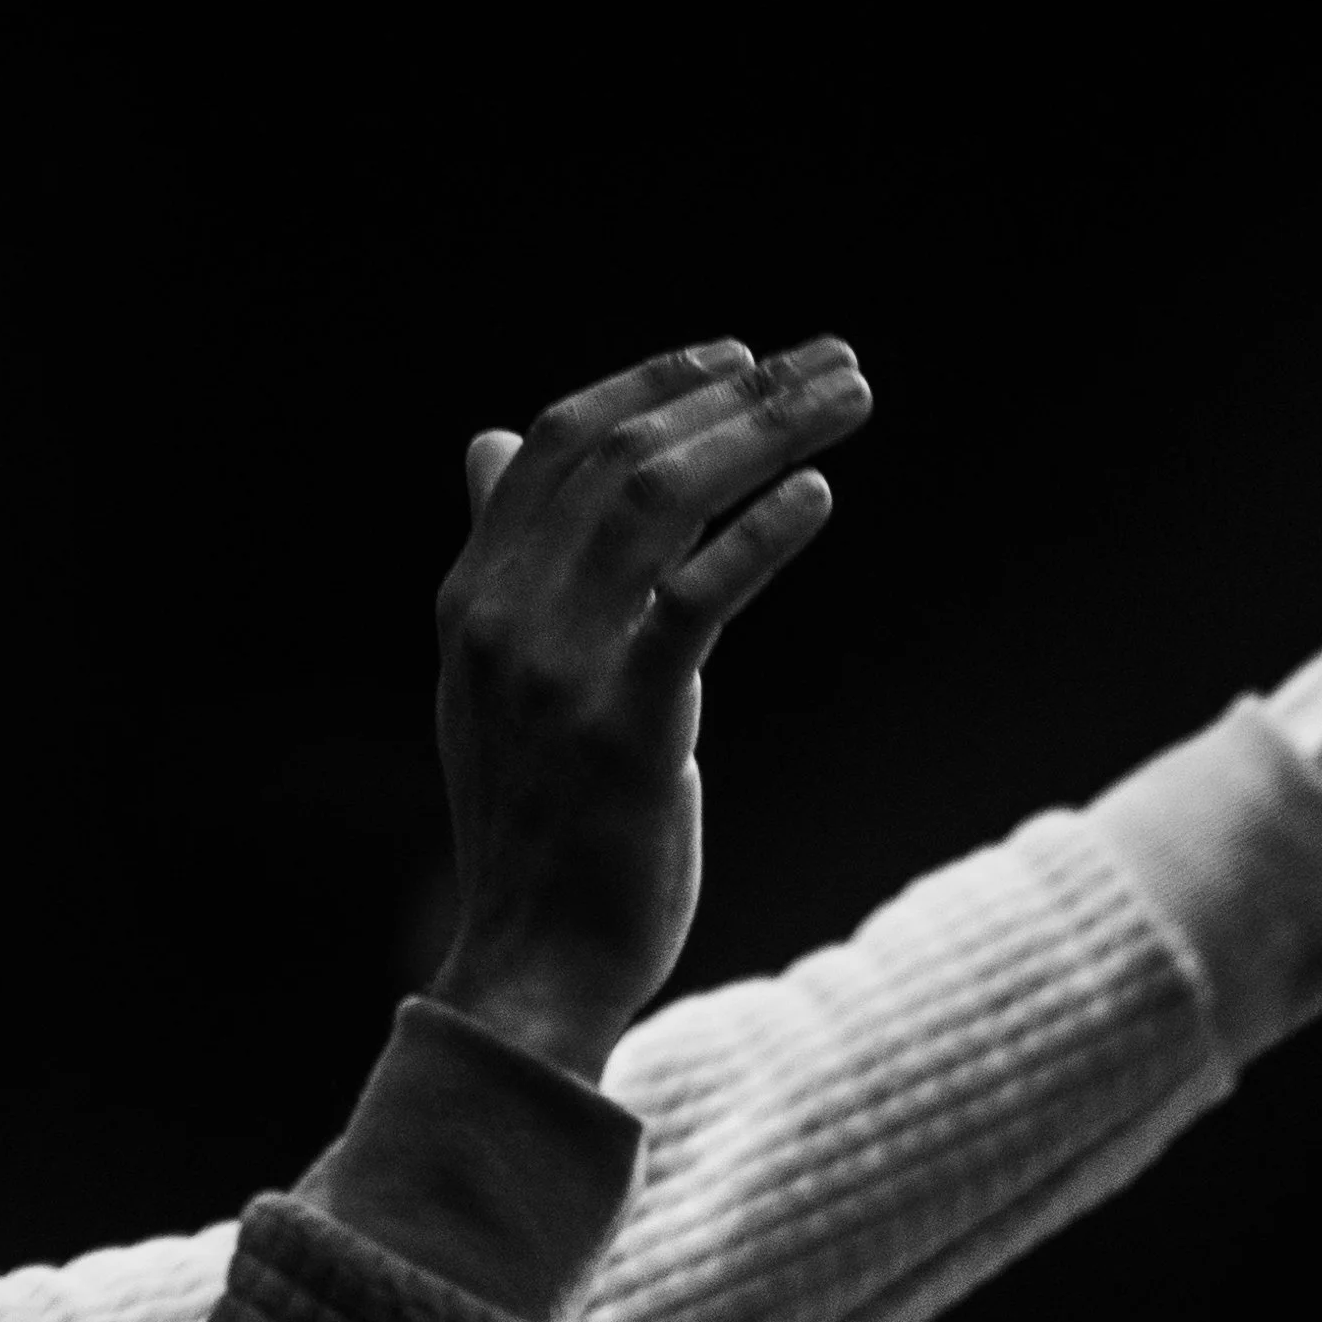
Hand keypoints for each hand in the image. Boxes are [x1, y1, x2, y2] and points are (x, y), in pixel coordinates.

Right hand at [428, 335, 871, 1079]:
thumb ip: (506, 559)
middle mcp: (502, 614)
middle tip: (833, 361)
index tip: (740, 355)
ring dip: (765, 432)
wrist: (536, 966)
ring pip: (660, 497)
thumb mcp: (499, 678)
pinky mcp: (625, 723)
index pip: (557, 441)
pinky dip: (762, 533)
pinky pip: (696, 596)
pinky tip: (817, 496)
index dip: (651, 381)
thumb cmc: (544, 827)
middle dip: (735, 390)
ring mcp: (557, 667)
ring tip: (848, 399)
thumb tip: (490, 437)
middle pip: (620, 451)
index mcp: (472, 597)